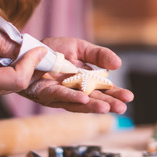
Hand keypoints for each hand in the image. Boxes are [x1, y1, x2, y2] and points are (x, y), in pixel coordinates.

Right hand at [0, 16, 47, 104]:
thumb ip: (1, 39)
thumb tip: (23, 48)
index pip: (17, 80)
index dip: (33, 64)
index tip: (40, 49)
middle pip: (17, 84)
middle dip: (30, 66)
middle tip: (38, 49)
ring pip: (11, 85)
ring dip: (21, 68)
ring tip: (24, 51)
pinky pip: (2, 83)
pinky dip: (10, 71)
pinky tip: (10, 57)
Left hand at [17, 37, 133, 113]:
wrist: (27, 48)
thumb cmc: (52, 50)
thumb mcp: (80, 48)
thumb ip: (99, 55)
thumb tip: (119, 65)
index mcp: (84, 81)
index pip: (103, 90)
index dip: (115, 94)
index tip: (129, 98)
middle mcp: (73, 91)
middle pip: (93, 99)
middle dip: (108, 104)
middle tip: (122, 108)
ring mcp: (60, 94)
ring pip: (78, 102)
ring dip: (93, 106)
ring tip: (107, 108)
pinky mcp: (45, 92)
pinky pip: (60, 95)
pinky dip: (72, 98)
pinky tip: (83, 100)